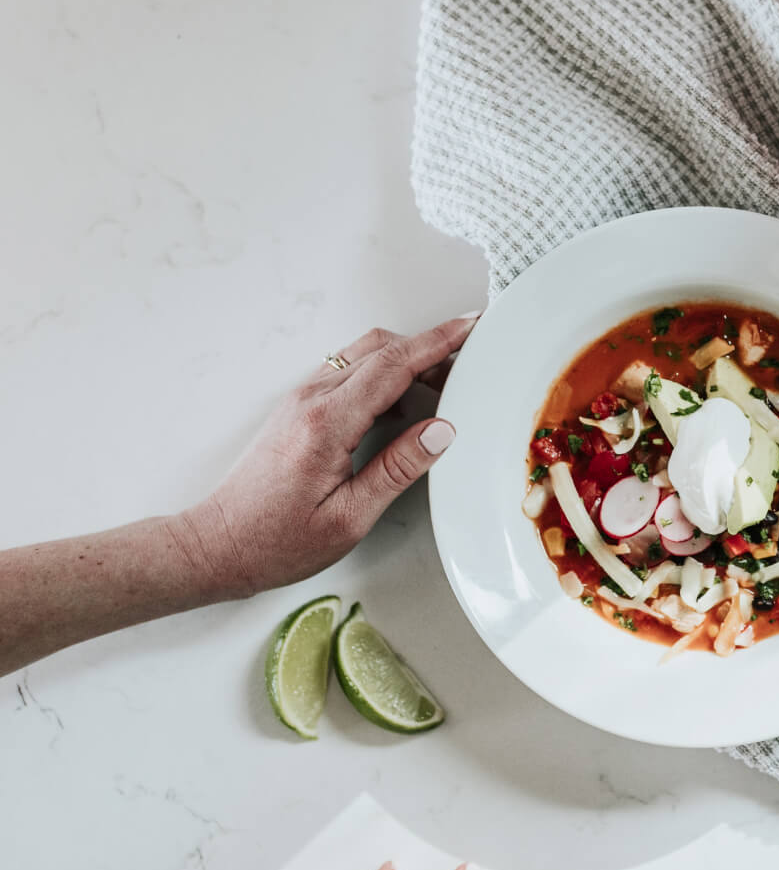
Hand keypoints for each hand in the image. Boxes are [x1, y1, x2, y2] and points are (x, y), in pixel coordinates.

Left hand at [176, 313, 478, 597]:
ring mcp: (302, 400)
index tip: (470, 325)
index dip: (437, 342)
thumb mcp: (349, 518)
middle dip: (429, 348)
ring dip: (405, 360)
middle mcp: (311, 401)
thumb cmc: (276, 541)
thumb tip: (441, 432)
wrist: (218, 544)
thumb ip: (398, 470)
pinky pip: (348, 373)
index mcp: (327, 424)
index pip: (393, 365)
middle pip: (380, 350)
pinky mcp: (299, 409)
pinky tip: (401, 406)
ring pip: (363, 356)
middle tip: (467, 366)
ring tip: (441, 387)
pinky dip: (383, 375)